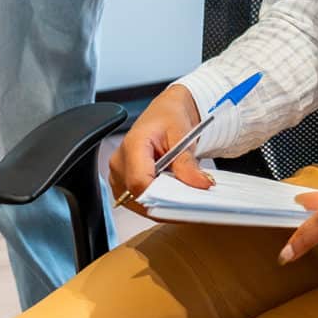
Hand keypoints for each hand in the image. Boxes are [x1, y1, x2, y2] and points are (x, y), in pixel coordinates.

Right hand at [110, 86, 210, 213]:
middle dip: (164, 202)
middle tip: (187, 197)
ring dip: (159, 204)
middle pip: (139, 196)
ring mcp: (117, 175)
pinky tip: (167, 193)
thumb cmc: (169, 118)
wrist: (165, 113)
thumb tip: (200, 183)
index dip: (162, 196)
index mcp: (132, 145)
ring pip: (137, 204)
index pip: (140, 183)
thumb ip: (188, 163)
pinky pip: (136, 202)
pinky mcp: (121, 184)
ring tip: (177, 191)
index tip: (184, 201)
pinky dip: (154, 202)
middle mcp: (119, 162)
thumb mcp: (183, 136)